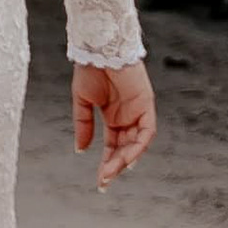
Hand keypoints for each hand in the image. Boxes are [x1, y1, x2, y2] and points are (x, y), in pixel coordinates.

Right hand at [74, 61, 154, 179]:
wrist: (99, 47)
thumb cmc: (90, 69)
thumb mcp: (82, 102)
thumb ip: (83, 125)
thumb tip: (80, 150)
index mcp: (113, 117)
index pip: (113, 146)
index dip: (107, 163)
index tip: (100, 180)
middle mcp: (127, 117)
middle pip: (125, 148)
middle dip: (115, 166)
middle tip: (103, 181)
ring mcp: (138, 111)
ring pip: (136, 143)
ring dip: (125, 159)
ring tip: (110, 171)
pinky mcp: (147, 104)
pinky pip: (147, 131)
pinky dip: (139, 146)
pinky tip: (128, 158)